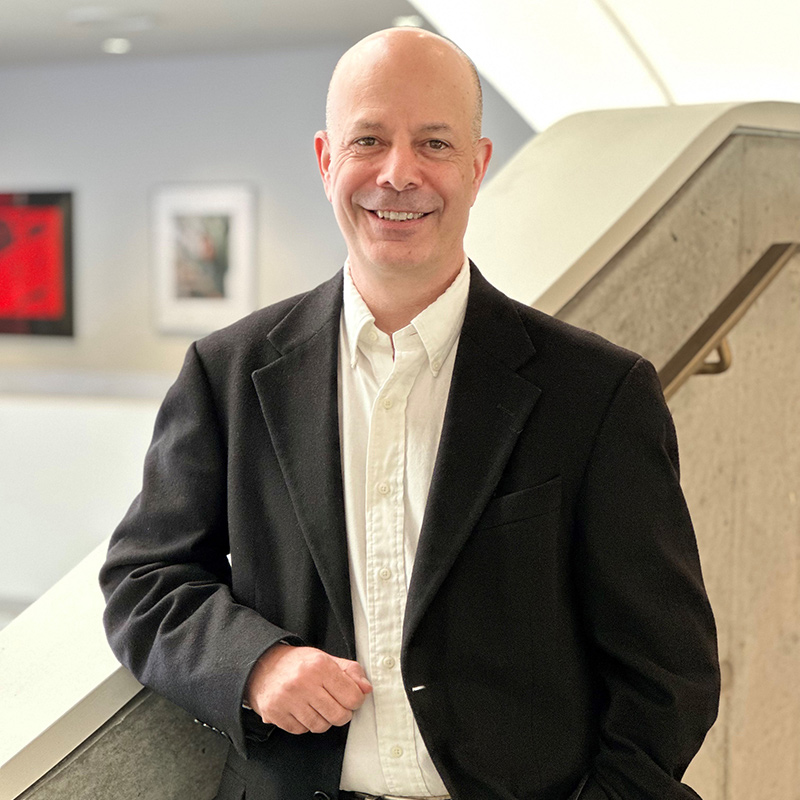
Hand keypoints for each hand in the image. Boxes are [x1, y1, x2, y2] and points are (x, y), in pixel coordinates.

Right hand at [245, 644, 372, 734]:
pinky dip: (305, 724)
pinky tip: (301, 710)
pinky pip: (301, 730)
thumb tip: (367, 689)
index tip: (351, 698)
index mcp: (319, 666)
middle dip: (342, 713)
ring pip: (321, 726)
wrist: (262, 666)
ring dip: (323, 720)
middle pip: (339, 716)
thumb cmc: (298, 663)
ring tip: (317, 706)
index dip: (356, 700)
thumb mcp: (326, 659)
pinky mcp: (275, 713)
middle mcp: (303, 683)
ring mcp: (287, 700)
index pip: (352, 697)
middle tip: (335, 704)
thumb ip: (350, 672)